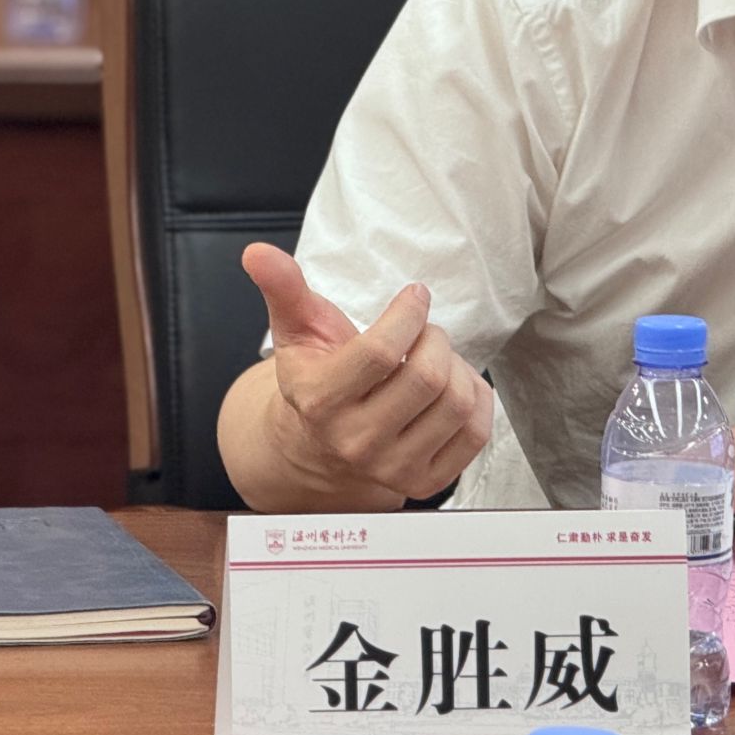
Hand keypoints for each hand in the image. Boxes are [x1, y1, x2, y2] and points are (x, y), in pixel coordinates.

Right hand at [242, 243, 492, 502]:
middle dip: (435, 338)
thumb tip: (258, 252)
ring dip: (457, 366)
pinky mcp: (426, 482)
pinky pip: (476, 431)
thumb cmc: (317, 378)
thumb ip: (284, 289)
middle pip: (427, 377)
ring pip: (456, 401)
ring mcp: (391, 468)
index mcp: (319, 401)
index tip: (415, 297)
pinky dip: (476, 398)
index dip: (409, 314)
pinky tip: (453, 387)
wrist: (320, 450)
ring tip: (435, 360)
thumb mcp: (297, 331)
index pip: (380, 352)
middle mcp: (355, 442)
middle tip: (425, 333)